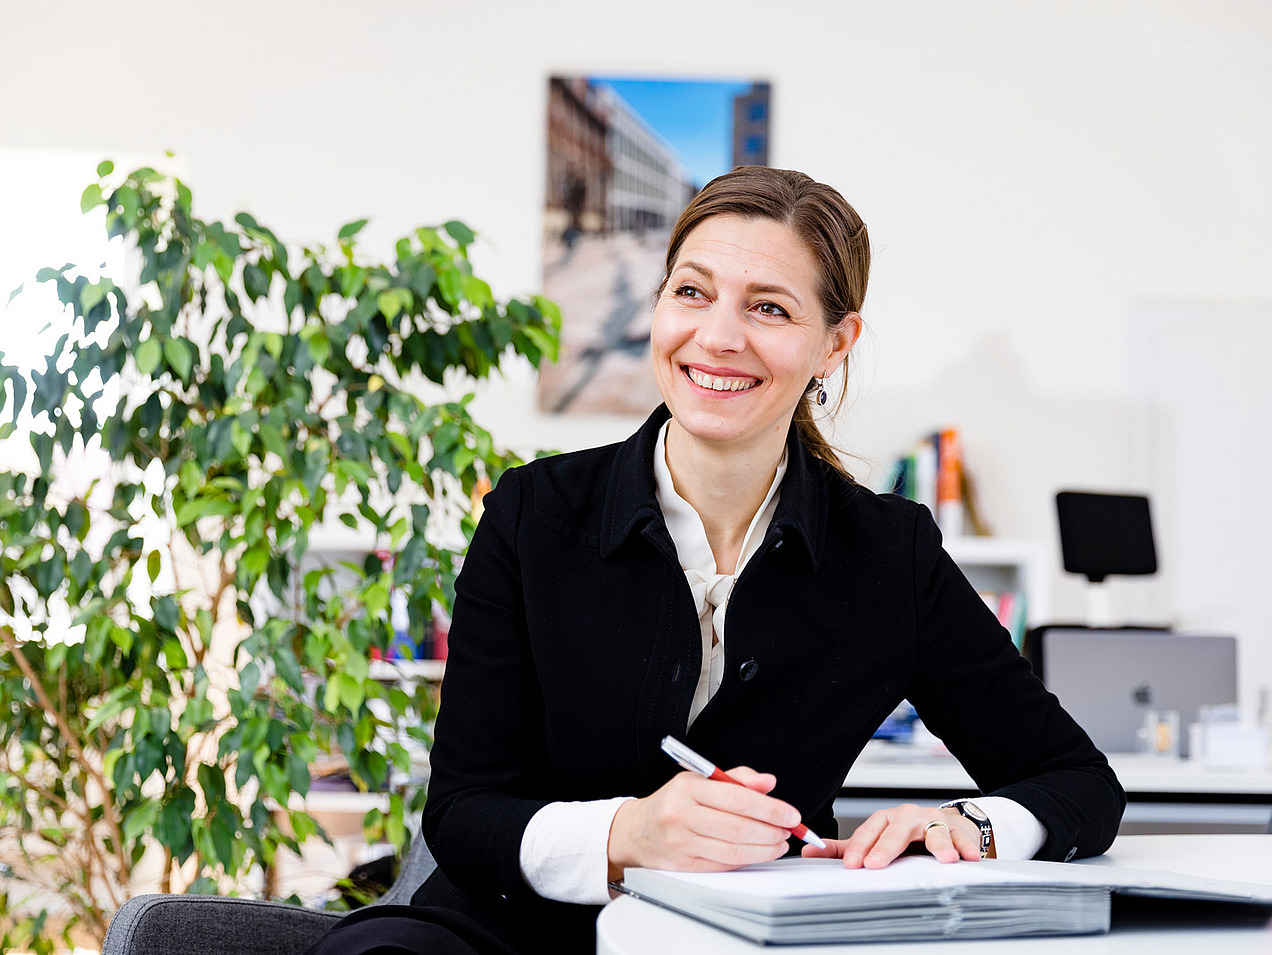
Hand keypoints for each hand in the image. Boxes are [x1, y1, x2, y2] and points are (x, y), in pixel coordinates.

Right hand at [607, 767, 801, 879]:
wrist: (637, 831)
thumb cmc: (673, 803)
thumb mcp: (699, 780)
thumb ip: (736, 779)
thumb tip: (768, 782)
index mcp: (688, 788)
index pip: (737, 798)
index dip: (769, 808)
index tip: (790, 813)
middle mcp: (682, 815)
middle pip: (738, 827)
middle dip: (771, 831)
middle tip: (788, 830)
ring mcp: (681, 843)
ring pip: (733, 850)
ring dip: (764, 849)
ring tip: (778, 843)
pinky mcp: (684, 865)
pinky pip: (723, 865)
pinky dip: (747, 860)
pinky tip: (759, 853)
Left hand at [800, 803, 982, 868]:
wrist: (945, 825)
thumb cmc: (906, 835)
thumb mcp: (876, 839)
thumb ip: (845, 848)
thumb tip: (808, 852)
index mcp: (886, 819)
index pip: (869, 831)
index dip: (859, 847)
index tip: (852, 865)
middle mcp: (908, 817)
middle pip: (897, 830)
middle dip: (886, 847)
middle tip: (876, 864)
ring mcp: (933, 821)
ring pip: (934, 830)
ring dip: (938, 844)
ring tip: (942, 858)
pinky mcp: (957, 831)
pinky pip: (962, 839)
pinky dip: (966, 847)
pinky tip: (969, 857)